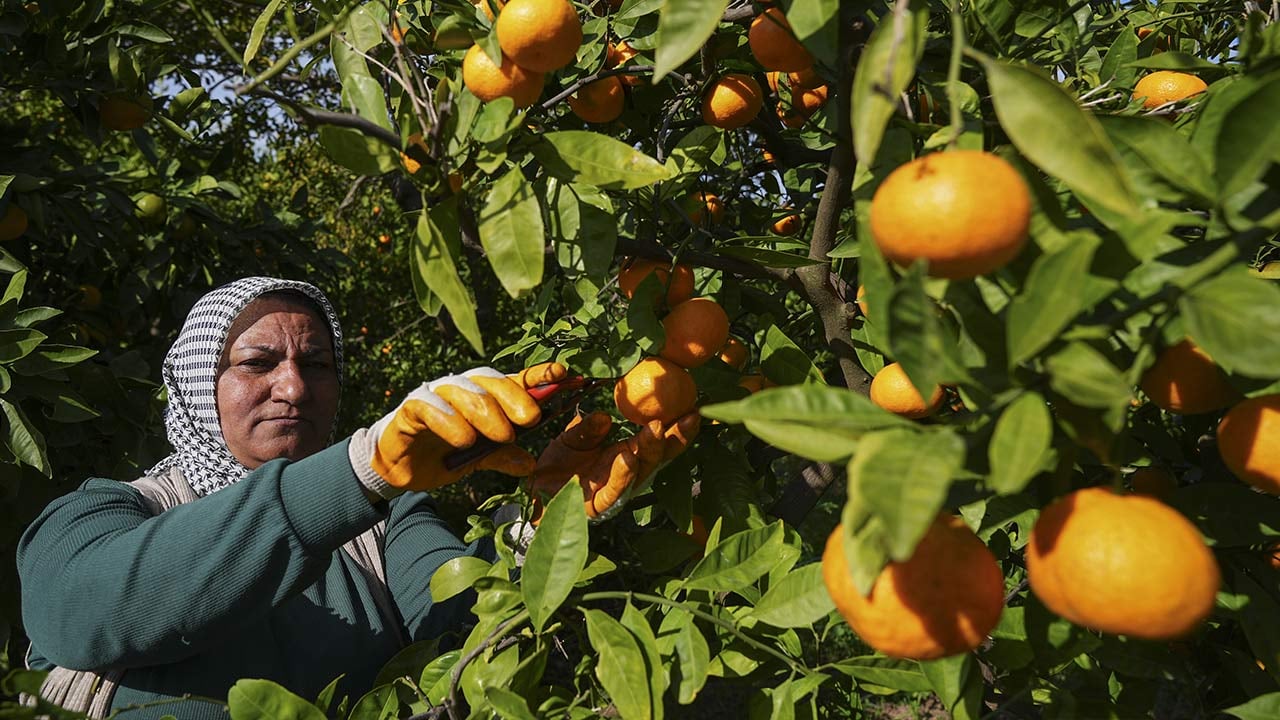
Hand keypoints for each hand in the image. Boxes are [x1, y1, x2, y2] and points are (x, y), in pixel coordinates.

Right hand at [349, 362, 567, 495]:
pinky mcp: (411, 408)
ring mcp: (435, 395)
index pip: (513, 380)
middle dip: (514, 398)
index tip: (562, 373)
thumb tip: (530, 464)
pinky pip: (430, 406)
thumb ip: (502, 456)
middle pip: (491, 381)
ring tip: (500, 437)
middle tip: (531, 420)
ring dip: (485, 412)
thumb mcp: (478, 459)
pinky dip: (449, 420)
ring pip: (464, 391)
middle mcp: (461, 389)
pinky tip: (463, 439)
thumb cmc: (443, 454)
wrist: (398, 468)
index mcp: (483, 396)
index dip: (537, 375)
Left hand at [526, 410, 700, 521]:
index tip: (693, 408)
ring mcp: (616, 491)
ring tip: (657, 429)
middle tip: (689, 416)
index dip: (676, 427)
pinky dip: (622, 475)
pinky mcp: (599, 507)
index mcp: (626, 454)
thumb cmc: (559, 465)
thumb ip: (588, 429)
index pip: (658, 441)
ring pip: (641, 472)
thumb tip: (605, 417)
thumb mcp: (572, 439)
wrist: (534, 493)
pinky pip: (614, 491)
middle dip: (675, 438)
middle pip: (658, 456)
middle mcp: (627, 473)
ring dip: (651, 450)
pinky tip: (628, 458)